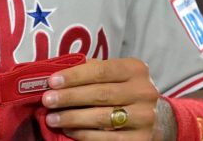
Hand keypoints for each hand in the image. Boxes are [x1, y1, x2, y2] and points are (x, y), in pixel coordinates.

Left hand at [41, 57, 159, 138]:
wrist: (154, 116)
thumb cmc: (123, 90)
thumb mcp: (114, 75)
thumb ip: (92, 71)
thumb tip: (58, 75)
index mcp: (135, 70)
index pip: (100, 70)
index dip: (74, 76)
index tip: (52, 81)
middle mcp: (144, 92)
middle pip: (100, 94)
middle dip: (69, 97)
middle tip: (47, 100)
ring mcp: (144, 117)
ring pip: (102, 117)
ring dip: (73, 118)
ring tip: (52, 118)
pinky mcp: (141, 139)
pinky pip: (107, 138)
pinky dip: (84, 135)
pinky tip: (69, 130)